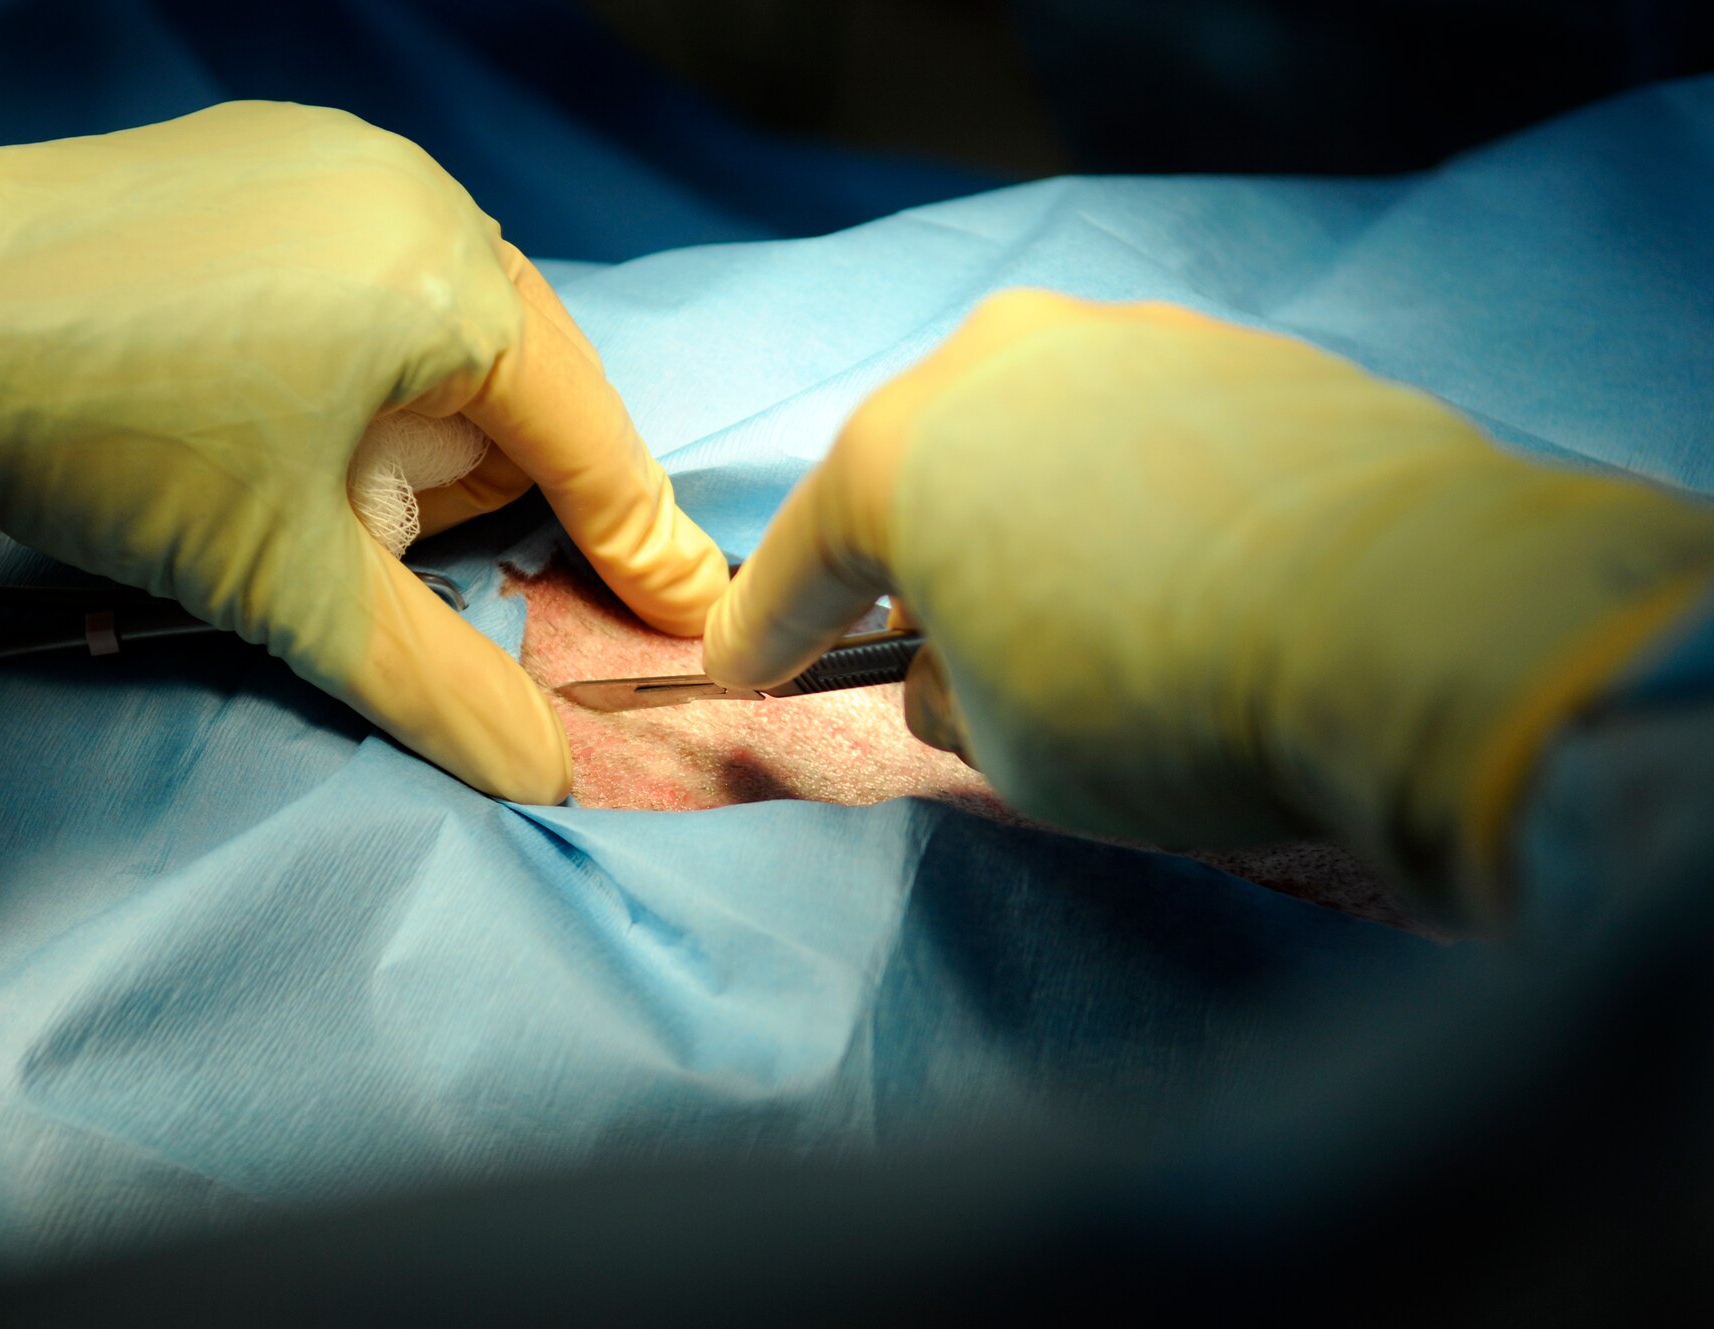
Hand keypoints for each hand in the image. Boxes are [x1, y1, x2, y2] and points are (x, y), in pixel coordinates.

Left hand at [0, 101, 726, 801]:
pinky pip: (375, 280)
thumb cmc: (107, 432)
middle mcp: (418, 195)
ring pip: (444, 333)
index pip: (590, 439)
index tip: (695, 620)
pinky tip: (274, 415)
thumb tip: (549, 778)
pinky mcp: (268, 158)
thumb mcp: (289, 581)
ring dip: (412, 431)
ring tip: (301, 485)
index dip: (642, 545)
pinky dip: (364, 364)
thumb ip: (440, 683)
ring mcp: (339, 161)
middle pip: (520, 386)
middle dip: (481, 490)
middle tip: (392, 556)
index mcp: (451, 279)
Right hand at [704, 292, 1713, 921]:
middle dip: (914, 561)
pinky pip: (1146, 433)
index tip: (740, 669)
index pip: (800, 566)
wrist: (1406, 623)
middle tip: (934, 644)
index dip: (765, 632)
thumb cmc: (1158, 702)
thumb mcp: (1006, 752)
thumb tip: (954, 671)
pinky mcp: (1243, 350)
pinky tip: (1188, 564)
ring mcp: (1127, 340)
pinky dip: (1138, 495)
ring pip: (1036, 437)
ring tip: (1088, 606)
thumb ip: (947, 698)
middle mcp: (998, 364)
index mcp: (898, 455)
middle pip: (921, 474)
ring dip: (1032, 516)